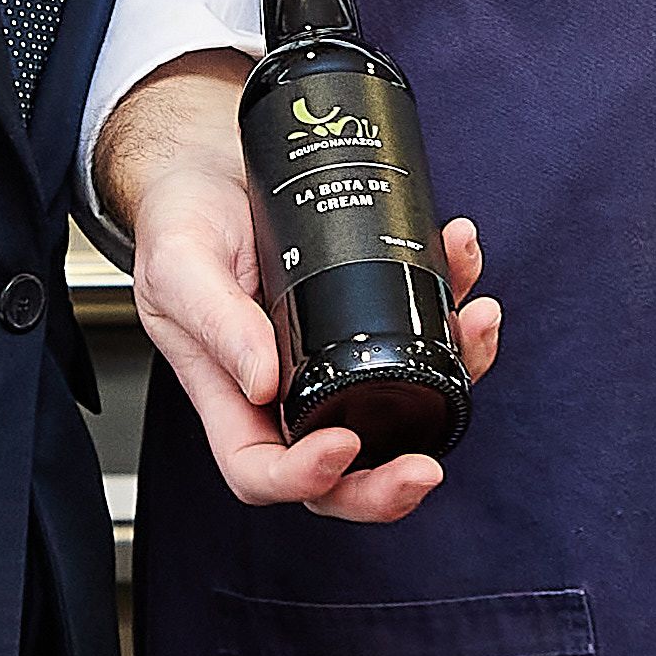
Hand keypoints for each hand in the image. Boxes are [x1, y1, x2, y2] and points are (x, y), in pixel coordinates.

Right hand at [108, 66, 501, 525]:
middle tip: (425, 470)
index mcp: (230, 397)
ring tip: (476, 321)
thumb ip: (216, 321)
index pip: (262, 469)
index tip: (341, 444)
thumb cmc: (181, 224)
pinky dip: (456, 306)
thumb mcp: (180, 265)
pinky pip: (426, 339)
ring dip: (456, 375)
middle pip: (341, 473)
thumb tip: (262, 381)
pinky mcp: (372, 321)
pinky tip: (459, 257)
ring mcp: (334, 360)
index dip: (304, 476)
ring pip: (404, 409)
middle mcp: (287, 392)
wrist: (211, 170)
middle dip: (387, 485)